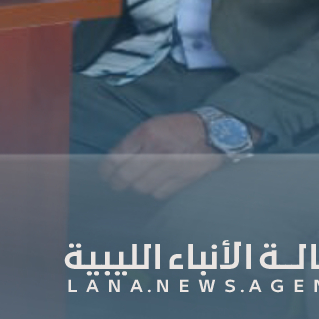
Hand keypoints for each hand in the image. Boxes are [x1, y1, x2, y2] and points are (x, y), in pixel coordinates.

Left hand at [100, 113, 223, 198]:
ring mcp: (171, 166)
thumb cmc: (179, 128)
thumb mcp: (153, 125)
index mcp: (147, 134)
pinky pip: (160, 193)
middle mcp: (157, 150)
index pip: (117, 157)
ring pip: (142, 187)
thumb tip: (116, 160)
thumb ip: (135, 141)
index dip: (107, 169)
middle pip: (126, 175)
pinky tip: (155, 186)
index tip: (105, 174)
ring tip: (137, 184)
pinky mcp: (183, 178)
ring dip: (137, 187)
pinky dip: (155, 192)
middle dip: (117, 182)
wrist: (212, 133)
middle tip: (116, 185)